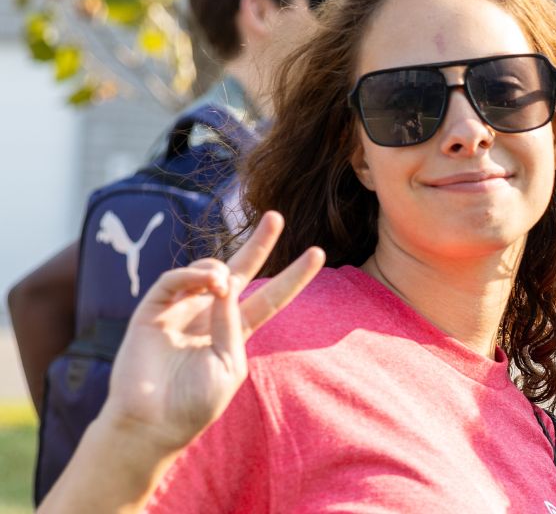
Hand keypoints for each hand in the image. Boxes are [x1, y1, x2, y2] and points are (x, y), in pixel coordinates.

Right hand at [97, 211, 323, 451]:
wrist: (153, 424)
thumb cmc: (195, 403)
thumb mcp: (230, 364)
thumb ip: (233, 325)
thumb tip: (227, 287)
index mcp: (235, 332)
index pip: (270, 298)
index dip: (293, 277)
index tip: (319, 253)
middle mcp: (209, 316)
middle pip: (239, 272)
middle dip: (258, 244)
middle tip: (276, 217)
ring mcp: (180, 311)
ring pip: (205, 271)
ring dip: (219, 270)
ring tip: (223, 283)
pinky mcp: (151, 312)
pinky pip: (172, 281)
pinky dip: (192, 275)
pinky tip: (209, 282)